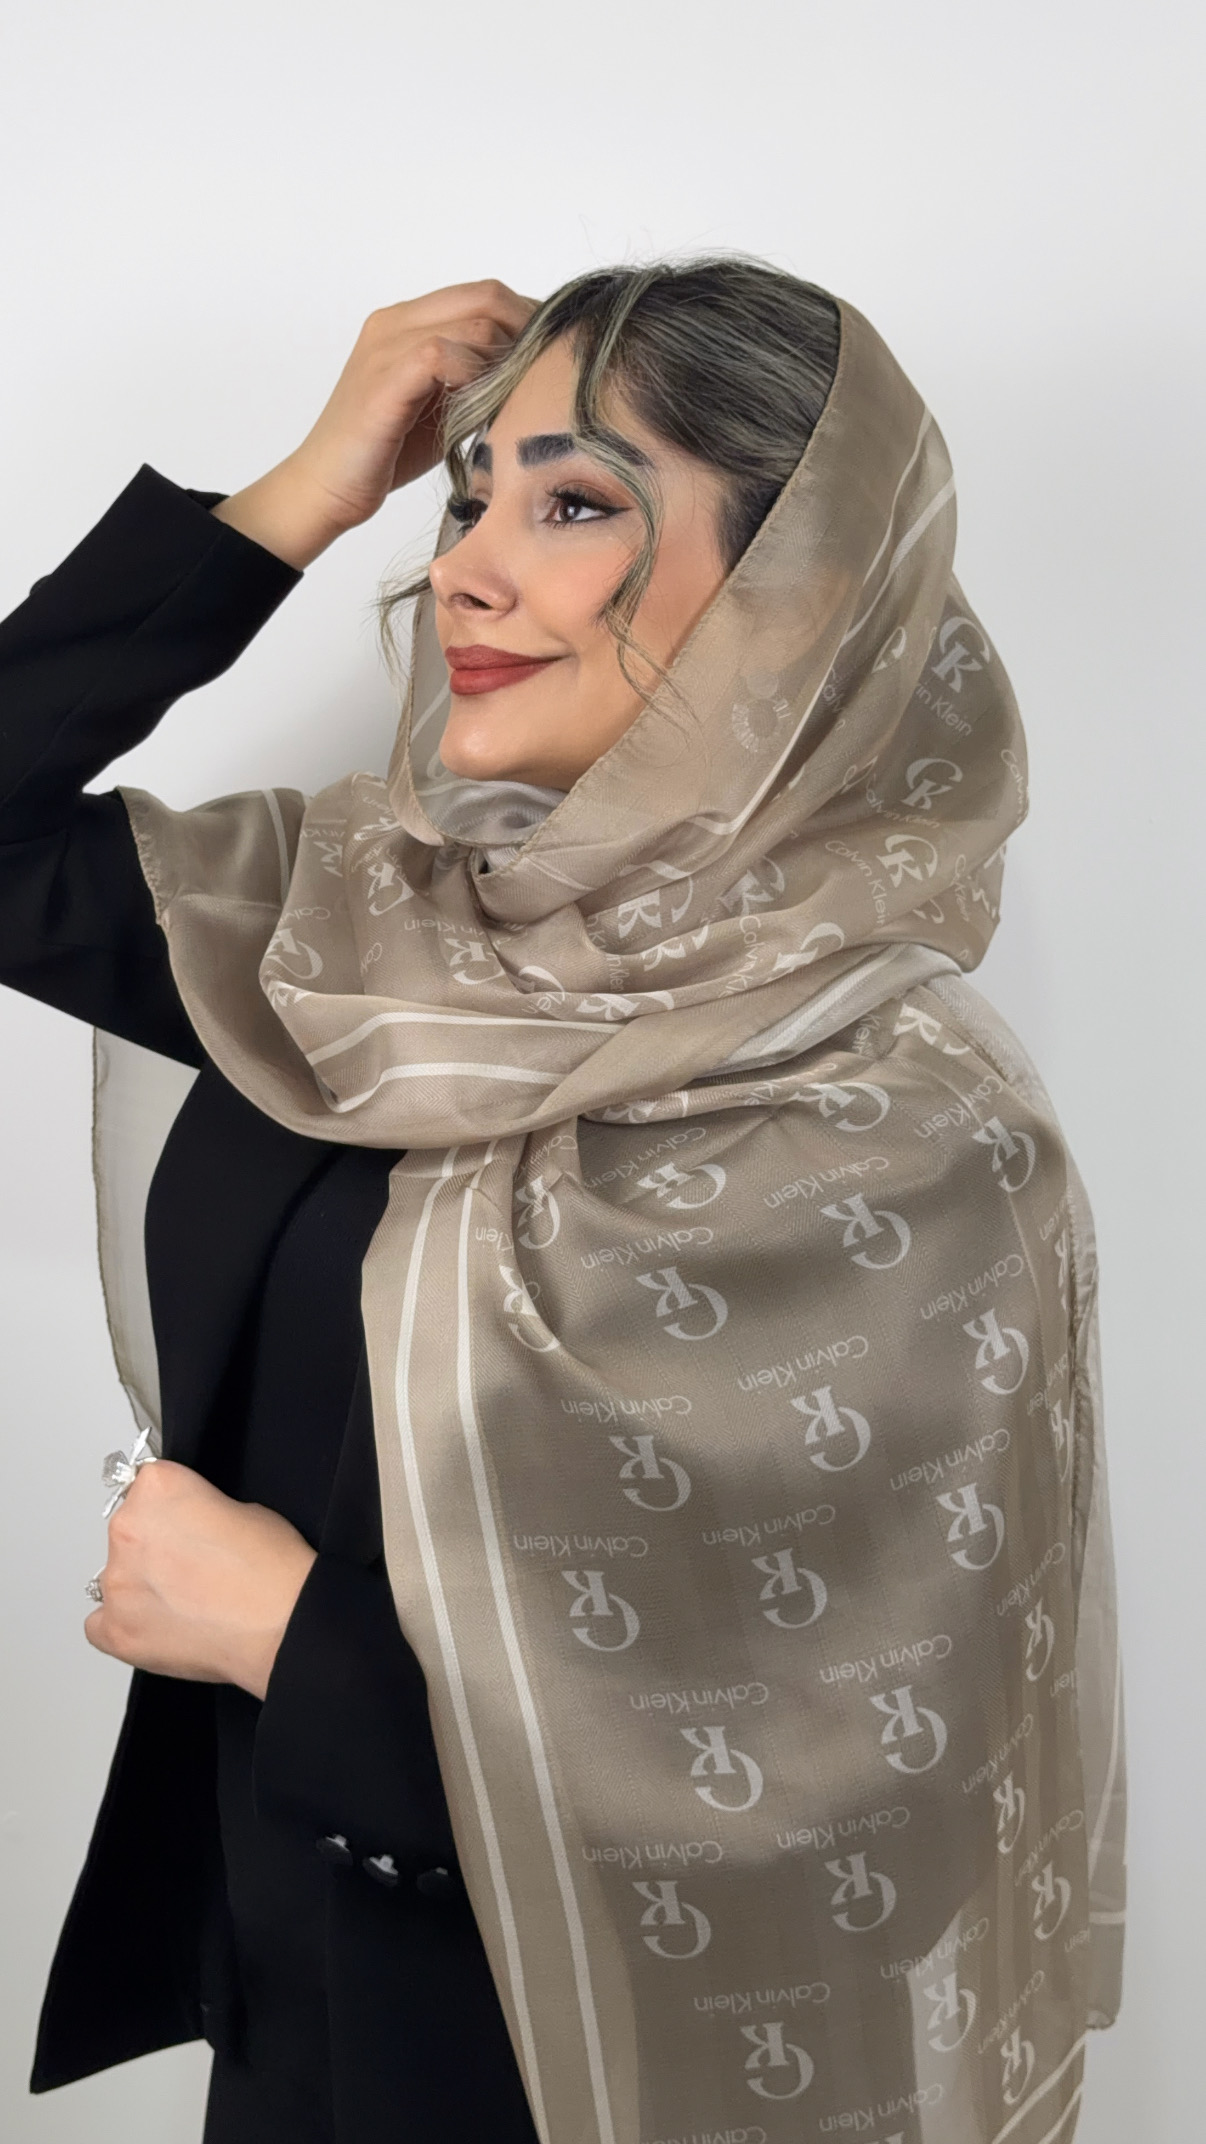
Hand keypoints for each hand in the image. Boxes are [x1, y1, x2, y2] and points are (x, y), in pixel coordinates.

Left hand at [85, 1460, 316, 1700]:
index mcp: (157, 1489)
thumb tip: (190, 1527)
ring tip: (187, 1603)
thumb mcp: (244, 1507)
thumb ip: (200, 1509)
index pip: (148, 1485)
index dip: (175, 1506)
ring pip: (116, 1577)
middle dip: (156, 1545)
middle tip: (193, 1566)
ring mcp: (117, 1583)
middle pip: (128, 1529)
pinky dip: (127, 1624)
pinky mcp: (116, 1631)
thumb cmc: (272, 1570)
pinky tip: (163, 1626)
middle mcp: (127, 1529)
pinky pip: (101, 1624)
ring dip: (143, 1585)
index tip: (189, 1522)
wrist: (281, 1626)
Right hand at [212, 279, 535, 567]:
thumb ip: (474, 379)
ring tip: (520, 396)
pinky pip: (441, 355)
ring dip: (507, 358)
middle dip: (528, 331)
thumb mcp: (443, 405)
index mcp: (407, 321)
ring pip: (472, 322)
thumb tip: (530, 371)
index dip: (526, 319)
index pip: (483, 294)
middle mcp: (394, 322)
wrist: (327, 488)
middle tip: (549, 374)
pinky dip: (475, 377)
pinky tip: (486, 409)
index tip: (552, 356)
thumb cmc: (386, 452)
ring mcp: (386, 347)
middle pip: (485, 296)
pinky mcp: (382, 380)